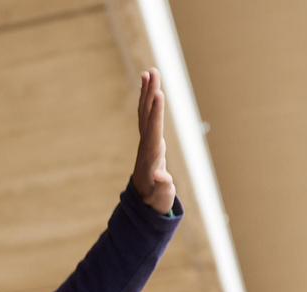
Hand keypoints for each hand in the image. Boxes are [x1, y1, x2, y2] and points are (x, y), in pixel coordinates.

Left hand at [132, 68, 175, 213]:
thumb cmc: (155, 200)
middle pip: (147, 115)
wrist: (143, 203)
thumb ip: (163, 188)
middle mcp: (146, 145)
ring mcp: (146, 141)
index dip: (156, 112)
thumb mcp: (162, 197)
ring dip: (147, 92)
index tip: (158, 94)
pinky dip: (148, 101)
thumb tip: (163, 177)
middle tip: (152, 71)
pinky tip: (149, 88)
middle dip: (150, 93)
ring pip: (145, 112)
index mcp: (151, 156)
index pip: (154, 130)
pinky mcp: (149, 140)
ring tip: (149, 72)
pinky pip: (147, 116)